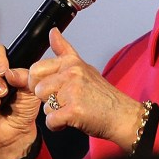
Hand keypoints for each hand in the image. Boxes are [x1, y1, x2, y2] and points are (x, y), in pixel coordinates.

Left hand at [29, 29, 142, 151]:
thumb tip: (52, 32)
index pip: (36, 68)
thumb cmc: (102, 95)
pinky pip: (51, 120)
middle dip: (46, 98)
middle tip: (63, 101)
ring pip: (44, 105)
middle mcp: (71, 73)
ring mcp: (73, 91)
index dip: (39, 82)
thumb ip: (64, 50)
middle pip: (37, 87)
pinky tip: (70, 120)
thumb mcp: (84, 67)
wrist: (121, 115)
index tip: (51, 88)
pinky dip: (58, 126)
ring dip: (54, 112)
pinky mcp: (74, 110)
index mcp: (71, 62)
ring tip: (70, 110)